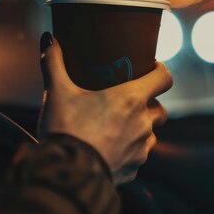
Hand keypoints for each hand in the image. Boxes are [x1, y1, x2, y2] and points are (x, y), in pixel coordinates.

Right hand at [37, 32, 172, 184]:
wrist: (65, 175)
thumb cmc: (65, 128)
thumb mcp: (57, 92)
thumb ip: (53, 63)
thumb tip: (48, 39)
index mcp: (131, 99)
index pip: (165, 78)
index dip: (161, 71)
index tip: (151, 68)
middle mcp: (143, 123)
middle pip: (160, 109)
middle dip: (150, 103)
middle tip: (129, 100)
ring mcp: (141, 149)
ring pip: (150, 134)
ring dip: (140, 128)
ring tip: (117, 126)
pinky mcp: (133, 170)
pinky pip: (137, 157)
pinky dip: (128, 151)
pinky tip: (109, 150)